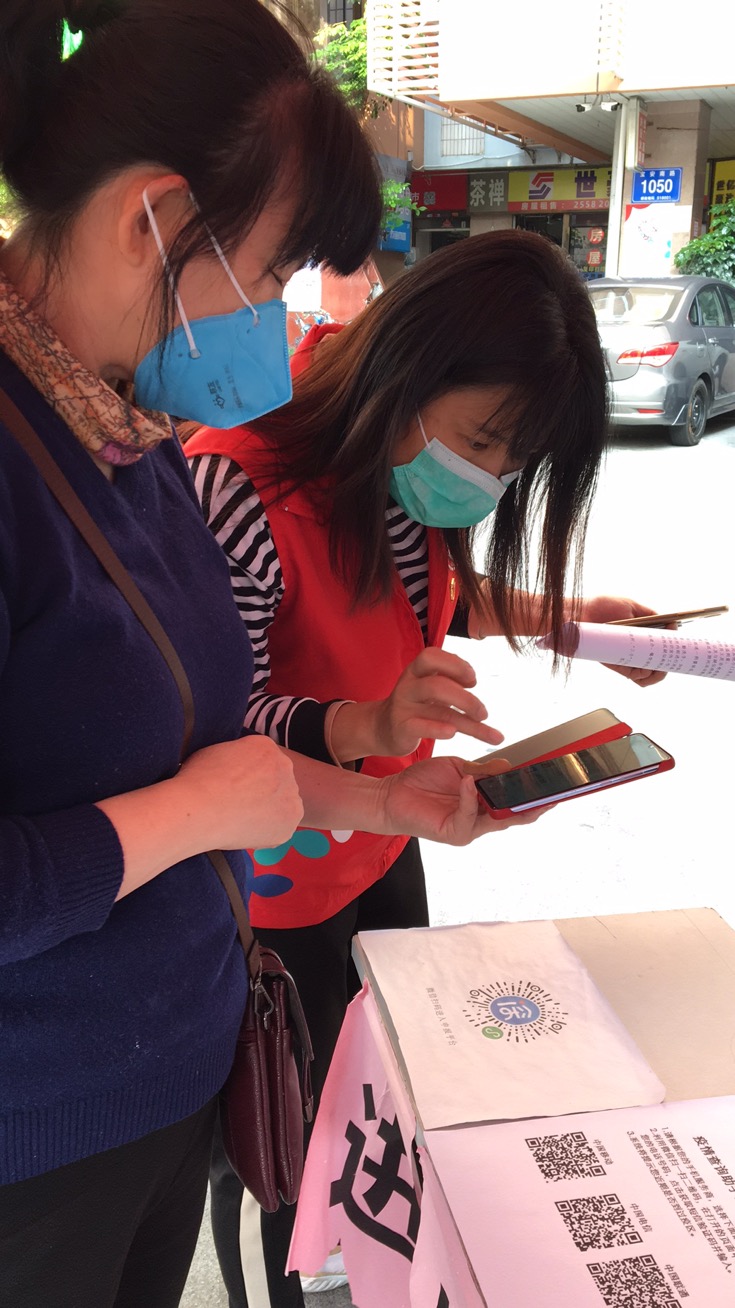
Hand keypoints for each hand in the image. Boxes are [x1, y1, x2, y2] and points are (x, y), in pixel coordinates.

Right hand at [176, 735, 303, 850]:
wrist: (200, 808)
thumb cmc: (198, 780)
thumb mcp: (215, 751)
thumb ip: (235, 756)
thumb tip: (234, 766)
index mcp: (266, 746)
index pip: (263, 761)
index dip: (248, 776)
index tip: (235, 787)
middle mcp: (285, 766)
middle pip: (277, 779)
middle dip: (262, 791)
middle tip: (240, 805)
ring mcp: (291, 794)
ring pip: (283, 803)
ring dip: (268, 810)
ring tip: (242, 820)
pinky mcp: (291, 821)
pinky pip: (281, 827)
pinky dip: (268, 831)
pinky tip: (247, 831)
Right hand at [370, 648, 504, 755]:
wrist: (383, 729)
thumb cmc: (415, 707)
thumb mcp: (430, 690)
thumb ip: (450, 685)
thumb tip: (474, 683)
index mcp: (416, 671)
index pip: (431, 656)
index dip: (456, 664)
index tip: (473, 680)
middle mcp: (408, 685)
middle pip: (437, 684)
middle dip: (465, 698)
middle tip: (483, 712)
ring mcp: (402, 706)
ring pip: (433, 704)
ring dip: (463, 712)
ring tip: (481, 721)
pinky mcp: (400, 728)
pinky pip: (418, 726)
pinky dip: (437, 729)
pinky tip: (453, 733)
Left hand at [380, 755, 551, 845]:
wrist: (394, 792)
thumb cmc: (425, 781)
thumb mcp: (459, 769)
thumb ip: (483, 770)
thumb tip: (509, 766)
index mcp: (484, 804)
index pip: (516, 803)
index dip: (535, 798)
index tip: (555, 787)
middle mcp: (480, 820)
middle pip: (515, 816)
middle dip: (534, 807)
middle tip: (551, 795)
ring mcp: (468, 829)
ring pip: (497, 820)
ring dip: (505, 800)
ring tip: (517, 783)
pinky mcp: (453, 833)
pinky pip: (467, 816)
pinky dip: (470, 798)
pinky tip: (469, 782)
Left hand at [577, 595, 668, 687]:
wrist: (578, 614)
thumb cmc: (600, 607)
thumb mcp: (631, 606)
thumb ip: (650, 614)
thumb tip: (671, 625)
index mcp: (641, 634)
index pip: (662, 646)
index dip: (674, 650)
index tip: (685, 650)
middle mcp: (636, 648)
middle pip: (659, 663)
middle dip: (670, 662)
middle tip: (673, 657)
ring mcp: (628, 657)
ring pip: (650, 673)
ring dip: (660, 669)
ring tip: (659, 661)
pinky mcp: (617, 664)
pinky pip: (637, 676)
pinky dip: (647, 675)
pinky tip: (649, 667)